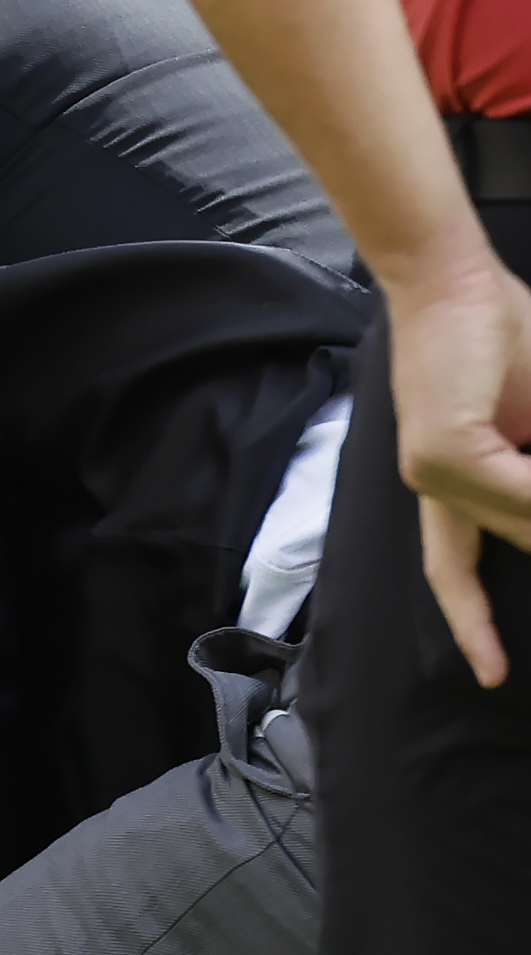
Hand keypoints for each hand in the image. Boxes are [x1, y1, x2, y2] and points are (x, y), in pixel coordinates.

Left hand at [382, 229, 530, 681]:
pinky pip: (522, 491)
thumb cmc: (500, 336)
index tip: (493, 677)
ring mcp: (434, 471)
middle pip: (519, 541)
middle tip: (525, 463)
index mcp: (449, 486)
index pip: (456, 572)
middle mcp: (434, 487)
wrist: (452, 277)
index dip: (474, 626)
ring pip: (527, 522)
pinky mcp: (447, 448)